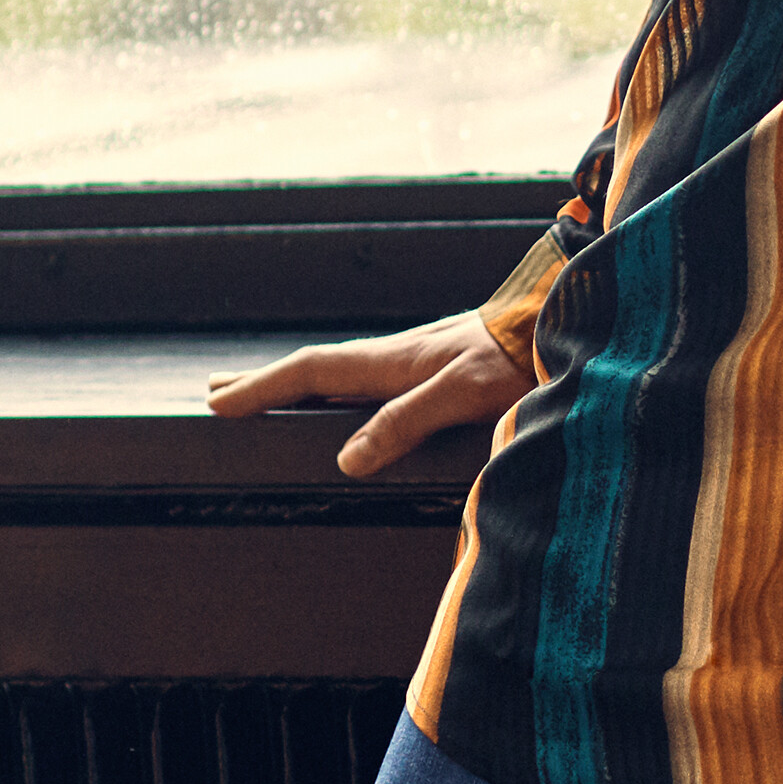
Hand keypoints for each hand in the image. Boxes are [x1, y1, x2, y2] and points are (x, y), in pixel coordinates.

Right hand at [206, 312, 515, 480]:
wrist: (565, 326)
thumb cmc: (519, 359)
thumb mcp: (462, 393)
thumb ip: (405, 421)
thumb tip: (347, 457)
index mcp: (393, 361)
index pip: (310, 373)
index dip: (261, 387)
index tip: (217, 402)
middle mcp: (398, 355)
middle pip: (316, 370)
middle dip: (265, 380)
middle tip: (217, 390)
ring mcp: (418, 359)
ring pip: (341, 374)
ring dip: (298, 384)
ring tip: (267, 394)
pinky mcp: (441, 366)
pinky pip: (370, 380)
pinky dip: (338, 389)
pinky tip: (348, 402)